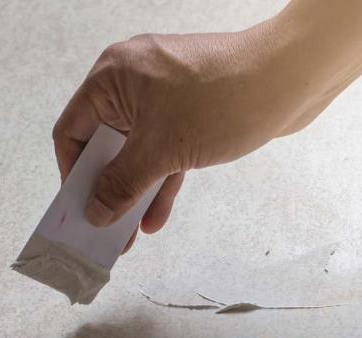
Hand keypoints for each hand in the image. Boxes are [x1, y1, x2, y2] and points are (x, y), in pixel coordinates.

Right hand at [52, 24, 333, 249]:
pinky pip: (165, 151)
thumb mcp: (162, 150)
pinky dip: (160, 181)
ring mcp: (164, 98)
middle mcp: (133, 83)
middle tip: (103, 232)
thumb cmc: (221, 100)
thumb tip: (95, 212)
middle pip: (105, 144)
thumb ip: (123, 184)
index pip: (73, 131)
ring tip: (128, 236)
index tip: (78, 211)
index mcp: (112, 78)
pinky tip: (156, 217)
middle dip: (106, 190)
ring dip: (134, 192)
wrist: (289, 79)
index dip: (73, 175)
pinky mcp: (191, 113)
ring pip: (138, 152)